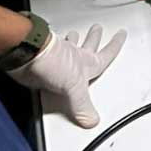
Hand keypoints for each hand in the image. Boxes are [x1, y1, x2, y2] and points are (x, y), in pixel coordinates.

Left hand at [7, 25, 126, 128]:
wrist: (29, 58)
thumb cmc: (54, 64)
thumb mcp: (74, 90)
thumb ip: (82, 107)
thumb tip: (91, 120)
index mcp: (87, 63)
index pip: (107, 53)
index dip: (115, 44)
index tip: (121, 35)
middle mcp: (74, 57)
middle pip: (89, 44)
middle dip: (95, 37)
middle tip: (98, 29)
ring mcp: (59, 56)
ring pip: (70, 44)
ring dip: (73, 39)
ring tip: (74, 34)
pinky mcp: (44, 60)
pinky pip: (51, 53)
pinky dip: (54, 49)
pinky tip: (51, 50)